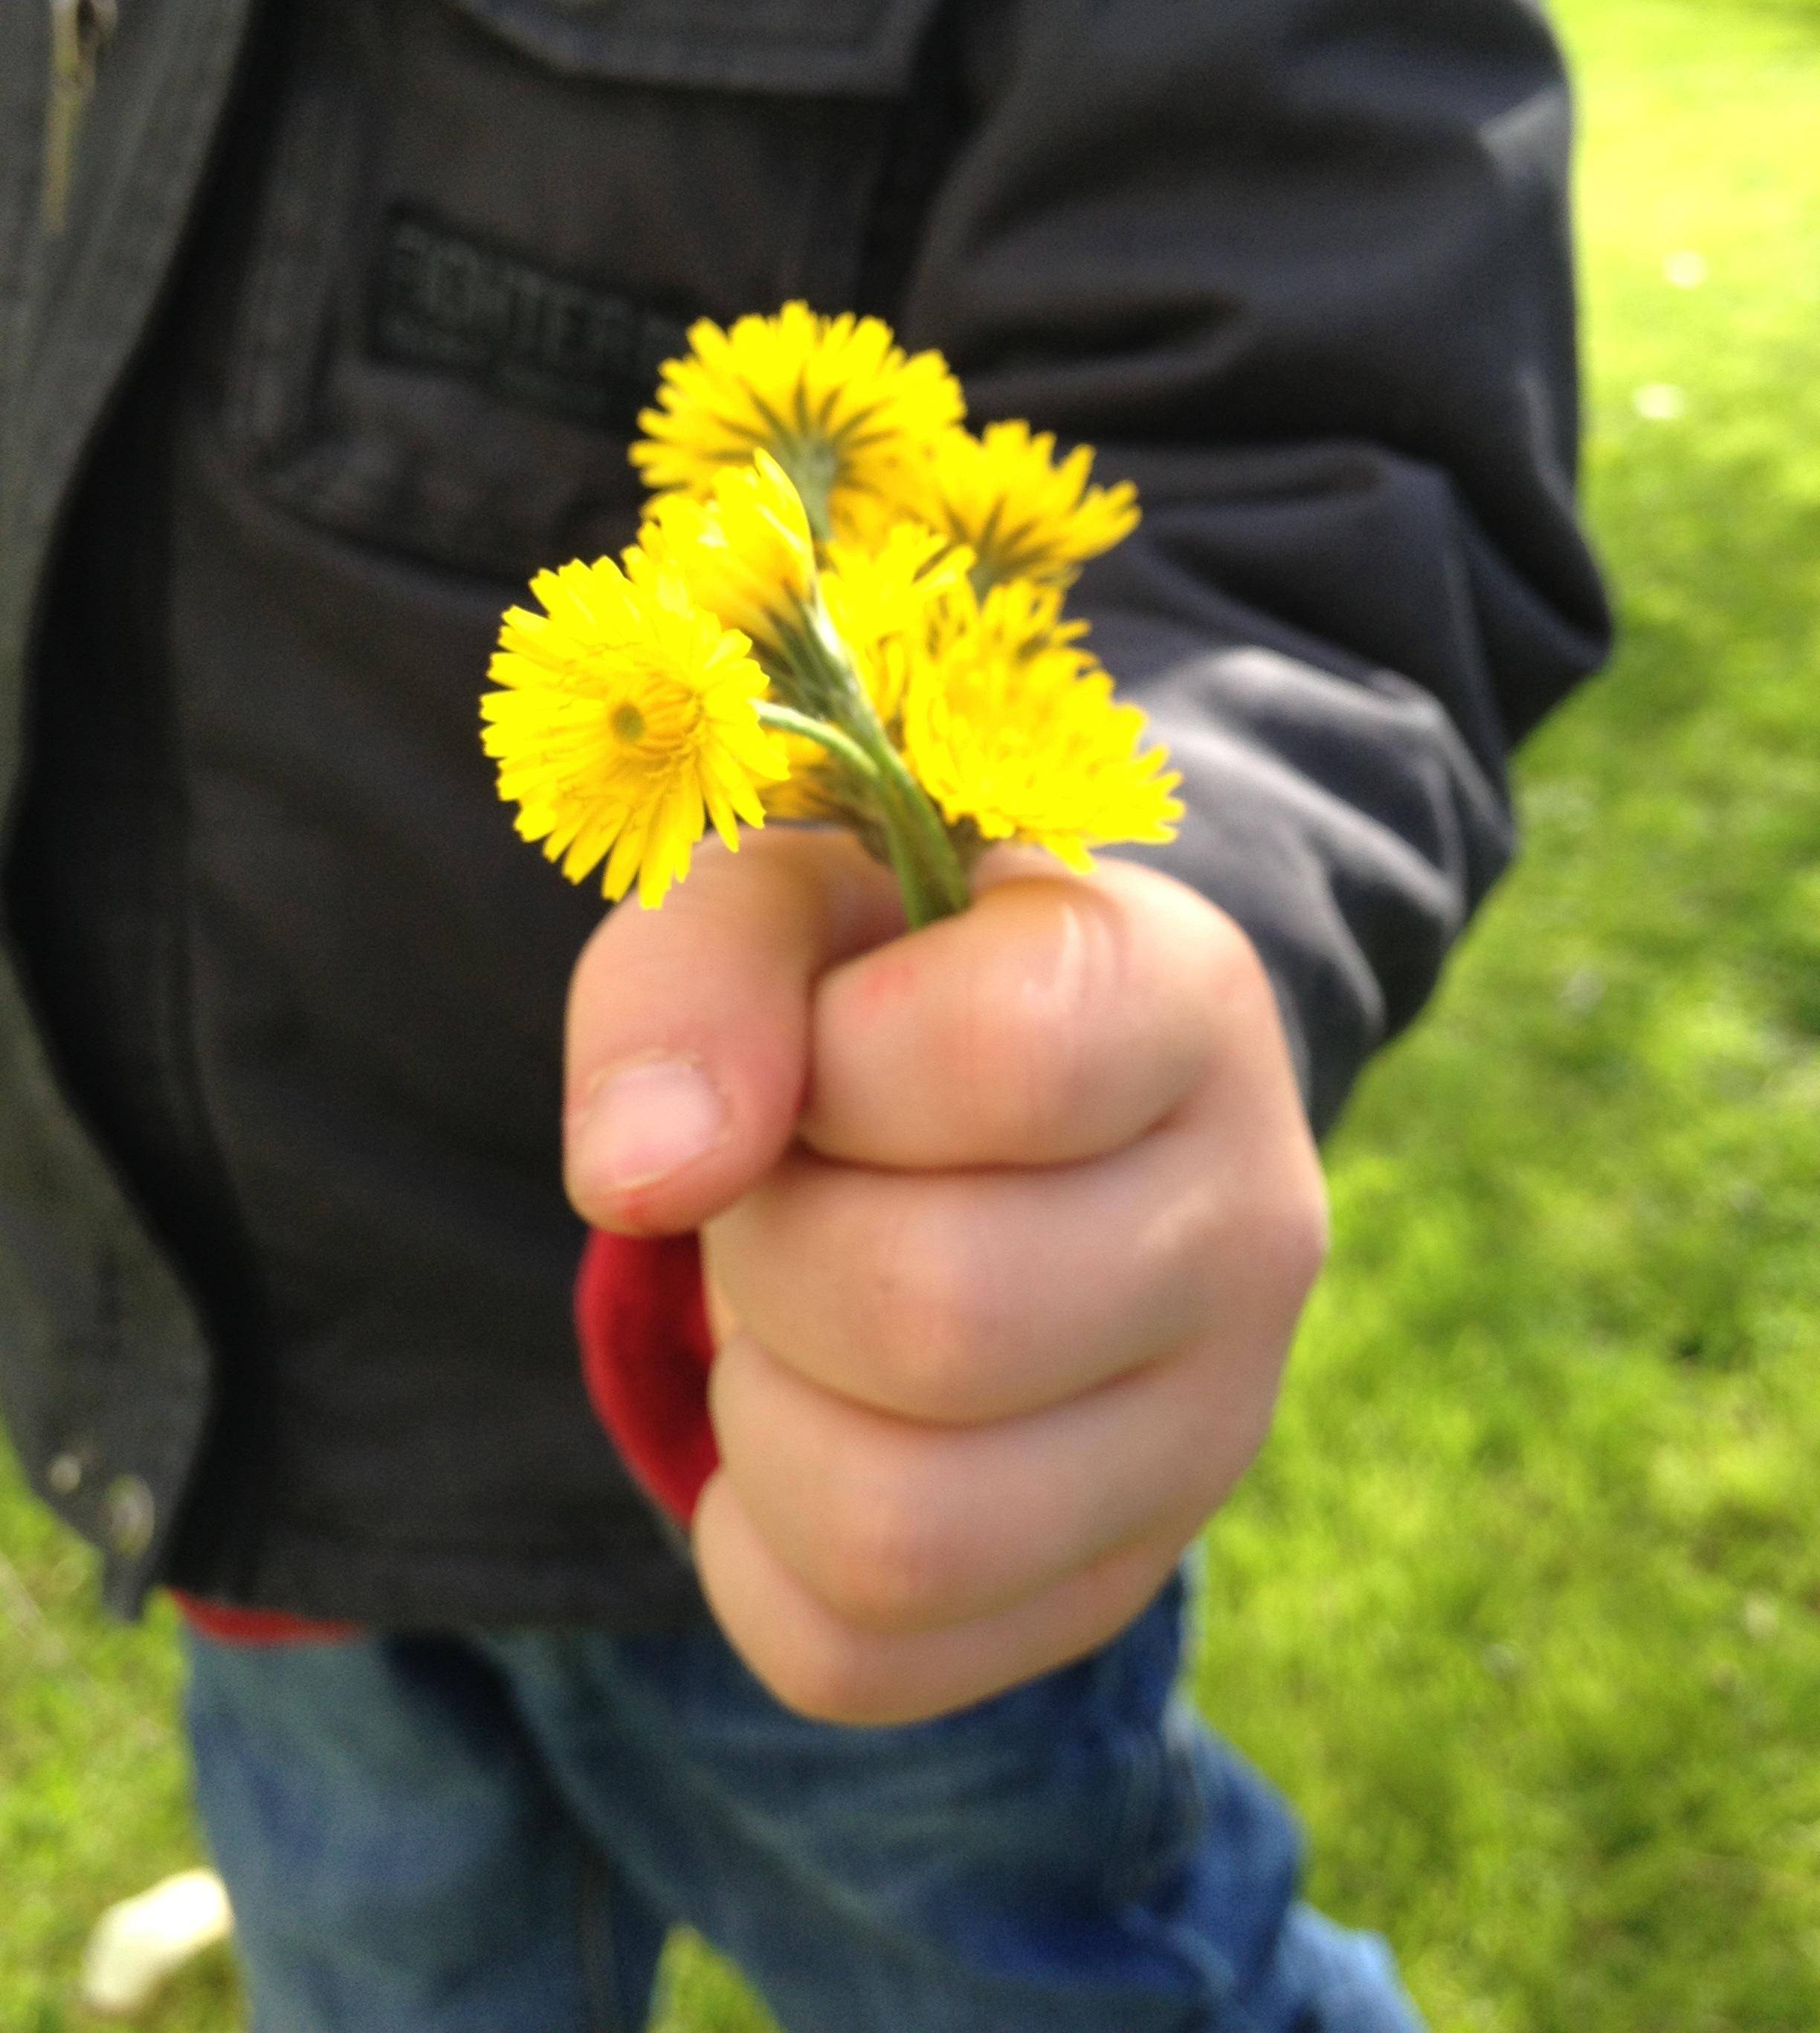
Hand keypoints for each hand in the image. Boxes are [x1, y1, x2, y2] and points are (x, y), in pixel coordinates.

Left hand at [563, 830, 1326, 1725]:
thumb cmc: (867, 978)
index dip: (829, 1064)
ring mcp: (1202, 1438)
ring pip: (901, 1534)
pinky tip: (809, 1417)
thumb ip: (696, 972)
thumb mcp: (770, 899)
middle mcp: (1249, 1231)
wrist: (967, 1102)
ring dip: (763, 1406)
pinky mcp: (1106, 1588)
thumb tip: (642, 1178)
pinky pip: (853, 1655)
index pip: (1005, 1065)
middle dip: (772, 1246)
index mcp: (1187, 1005)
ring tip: (804, 1306)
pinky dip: (753, 1546)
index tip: (828, 1041)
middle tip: (789, 1184)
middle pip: (938, 1319)